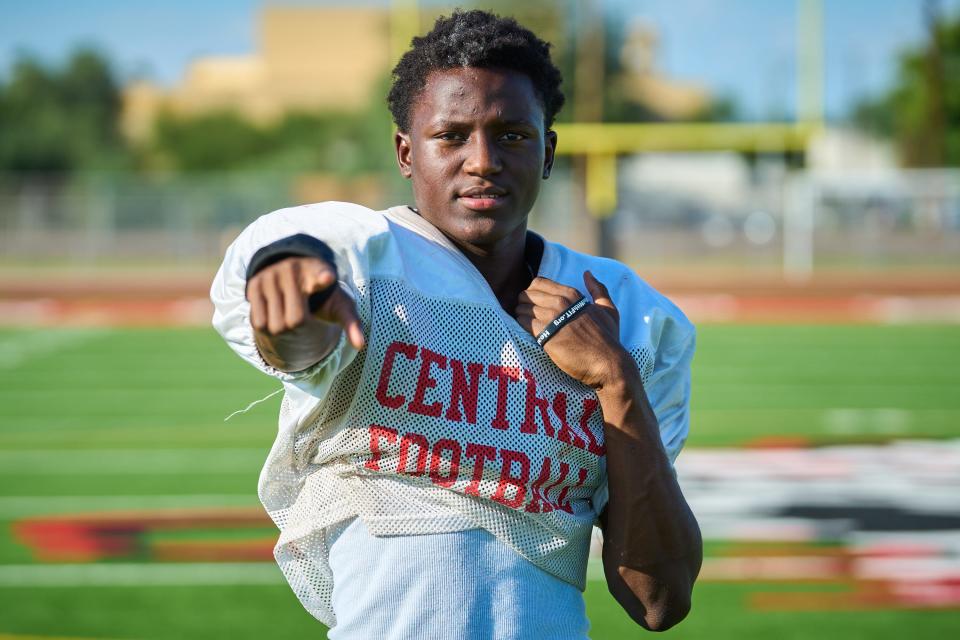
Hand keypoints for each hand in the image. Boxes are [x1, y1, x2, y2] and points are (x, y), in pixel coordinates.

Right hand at [246, 256, 364, 348]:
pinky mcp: (254, 284)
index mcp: (319, 270)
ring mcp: (271, 276)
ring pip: (273, 325)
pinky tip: (274, 312)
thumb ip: (351, 324)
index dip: (323, 276)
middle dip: (300, 325)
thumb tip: (360, 346)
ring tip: (289, 311)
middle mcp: (292, 269)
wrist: (295, 274)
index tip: (328, 277)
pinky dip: (266, 325)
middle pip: (294, 320)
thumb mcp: (340, 306)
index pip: (321, 273)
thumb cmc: (323, 295)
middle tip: (303, 313)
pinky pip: (257, 321)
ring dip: (281, 328)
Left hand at [516, 271, 626, 388]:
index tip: (535, 303)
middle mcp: (559, 302)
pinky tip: (528, 333)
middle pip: (527, 295)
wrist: (606, 362)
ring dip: (521, 316)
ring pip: (522, 309)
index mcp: (571, 294)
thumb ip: (598, 289)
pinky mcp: (544, 335)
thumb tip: (588, 273)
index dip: (532, 292)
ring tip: (527, 325)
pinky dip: (522, 327)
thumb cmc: (608, 338)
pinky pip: (523, 324)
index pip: (538, 283)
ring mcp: (551, 318)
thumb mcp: (608, 309)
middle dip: (523, 304)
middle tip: (527, 315)